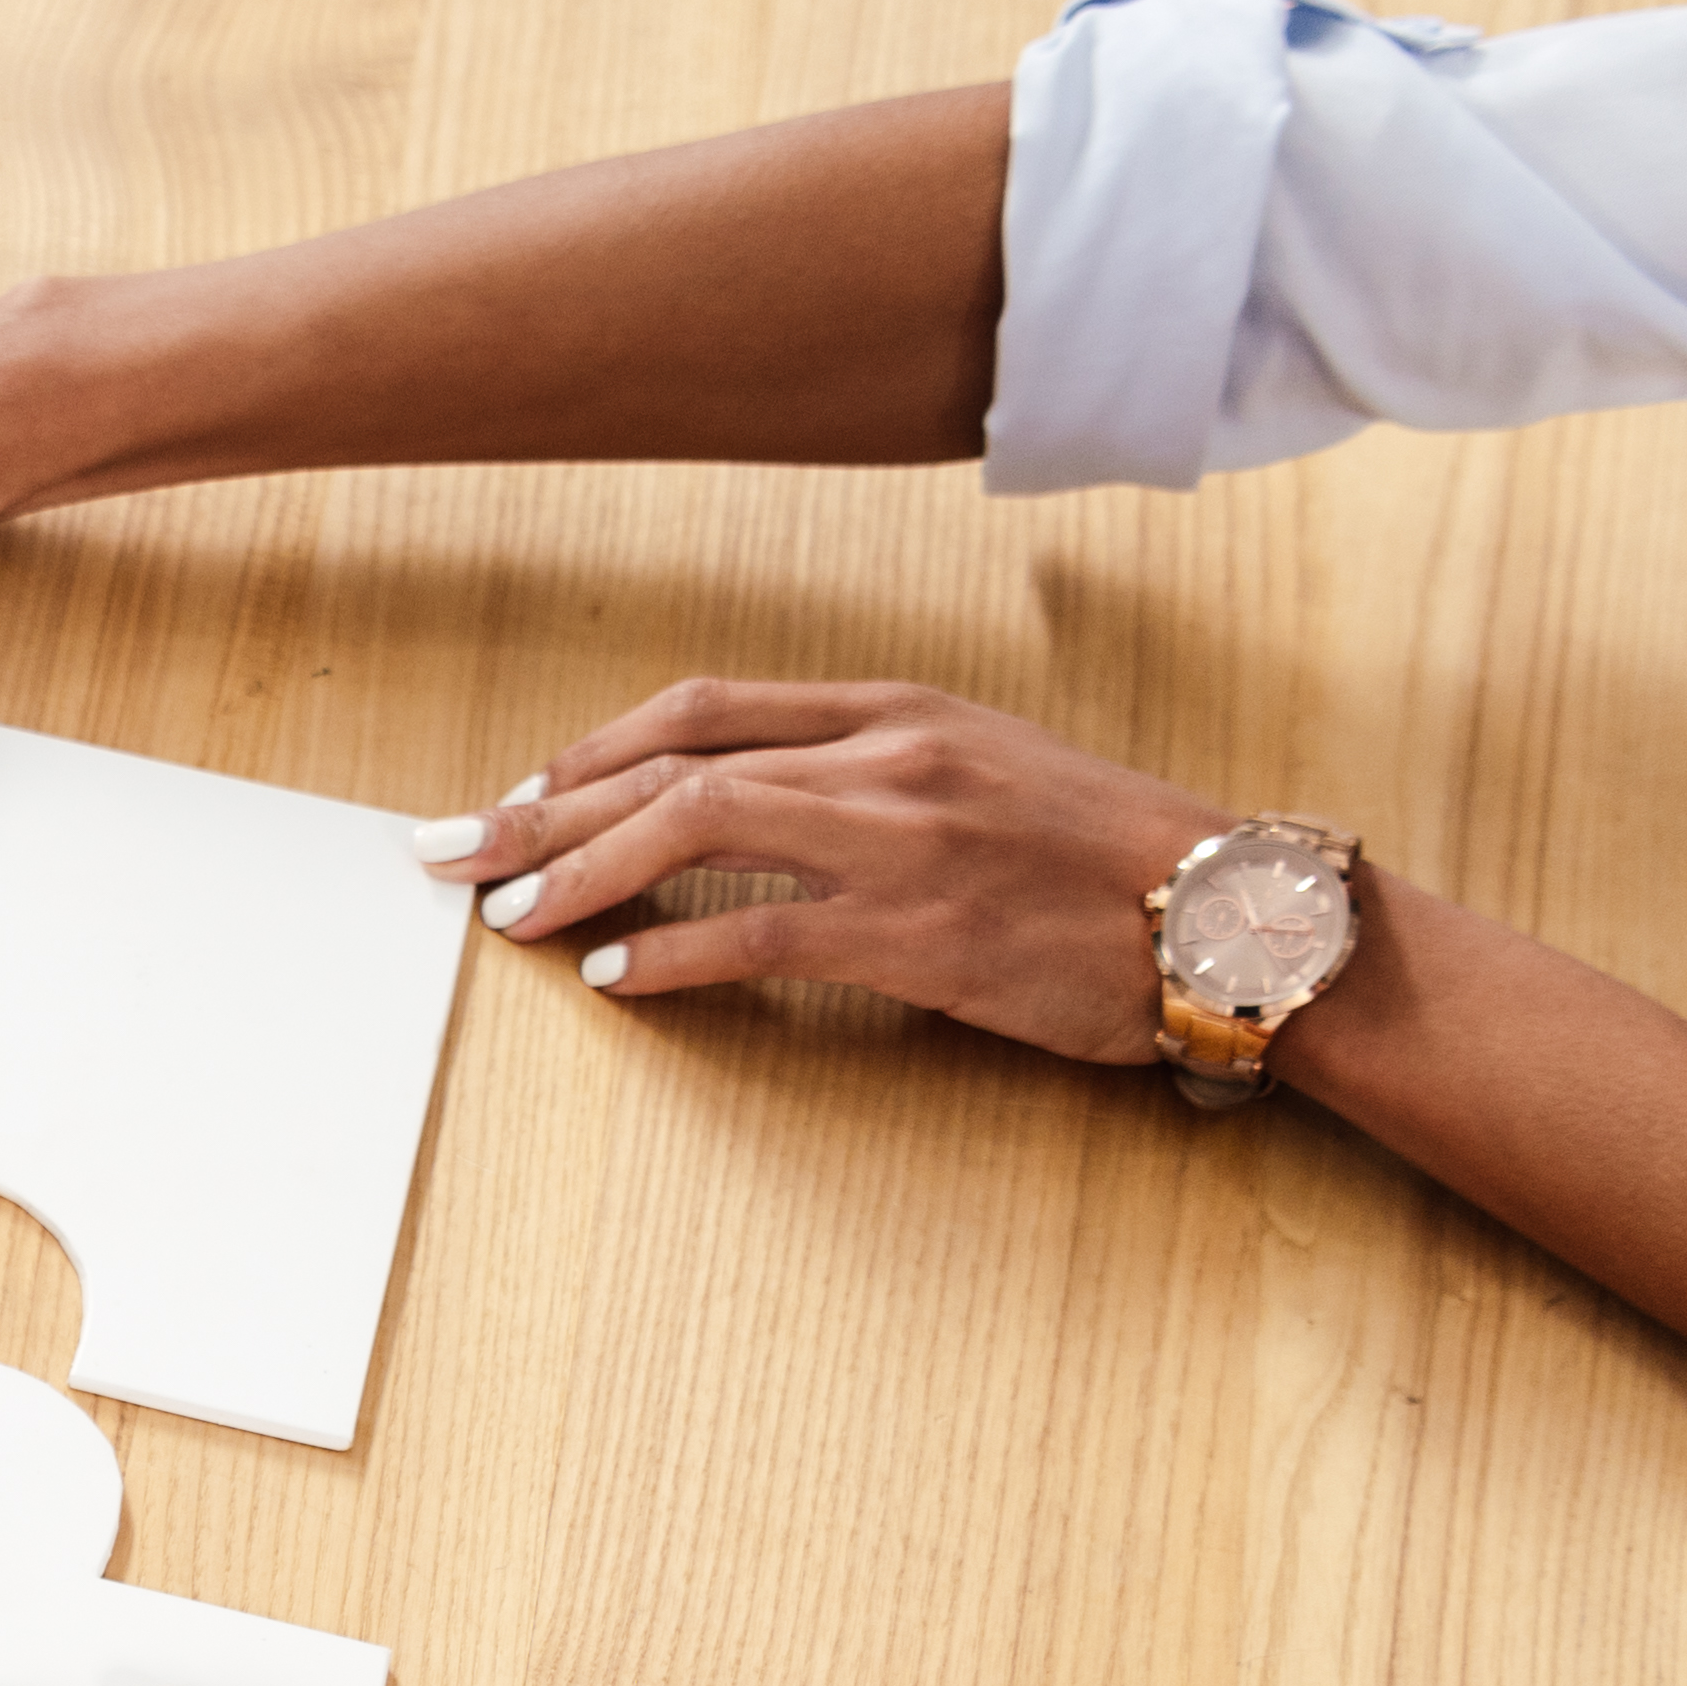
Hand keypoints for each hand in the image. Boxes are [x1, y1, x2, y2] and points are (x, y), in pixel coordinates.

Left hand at [424, 678, 1224, 1060]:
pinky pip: (752, 933)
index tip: (522, 794)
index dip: (593, 750)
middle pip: (670, 761)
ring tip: (508, 916)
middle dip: (543, 808)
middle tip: (459, 854)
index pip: (704, 708)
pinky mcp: (913, 933)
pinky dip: (663, 954)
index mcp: (895, 711)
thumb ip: (870, 780)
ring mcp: (898, 839)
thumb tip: (752, 820)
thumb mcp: (982, 775)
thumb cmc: (1105, 859)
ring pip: (692, 826)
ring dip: (578, 872)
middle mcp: (885, 757)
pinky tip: (608, 978)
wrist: (1228, 910)